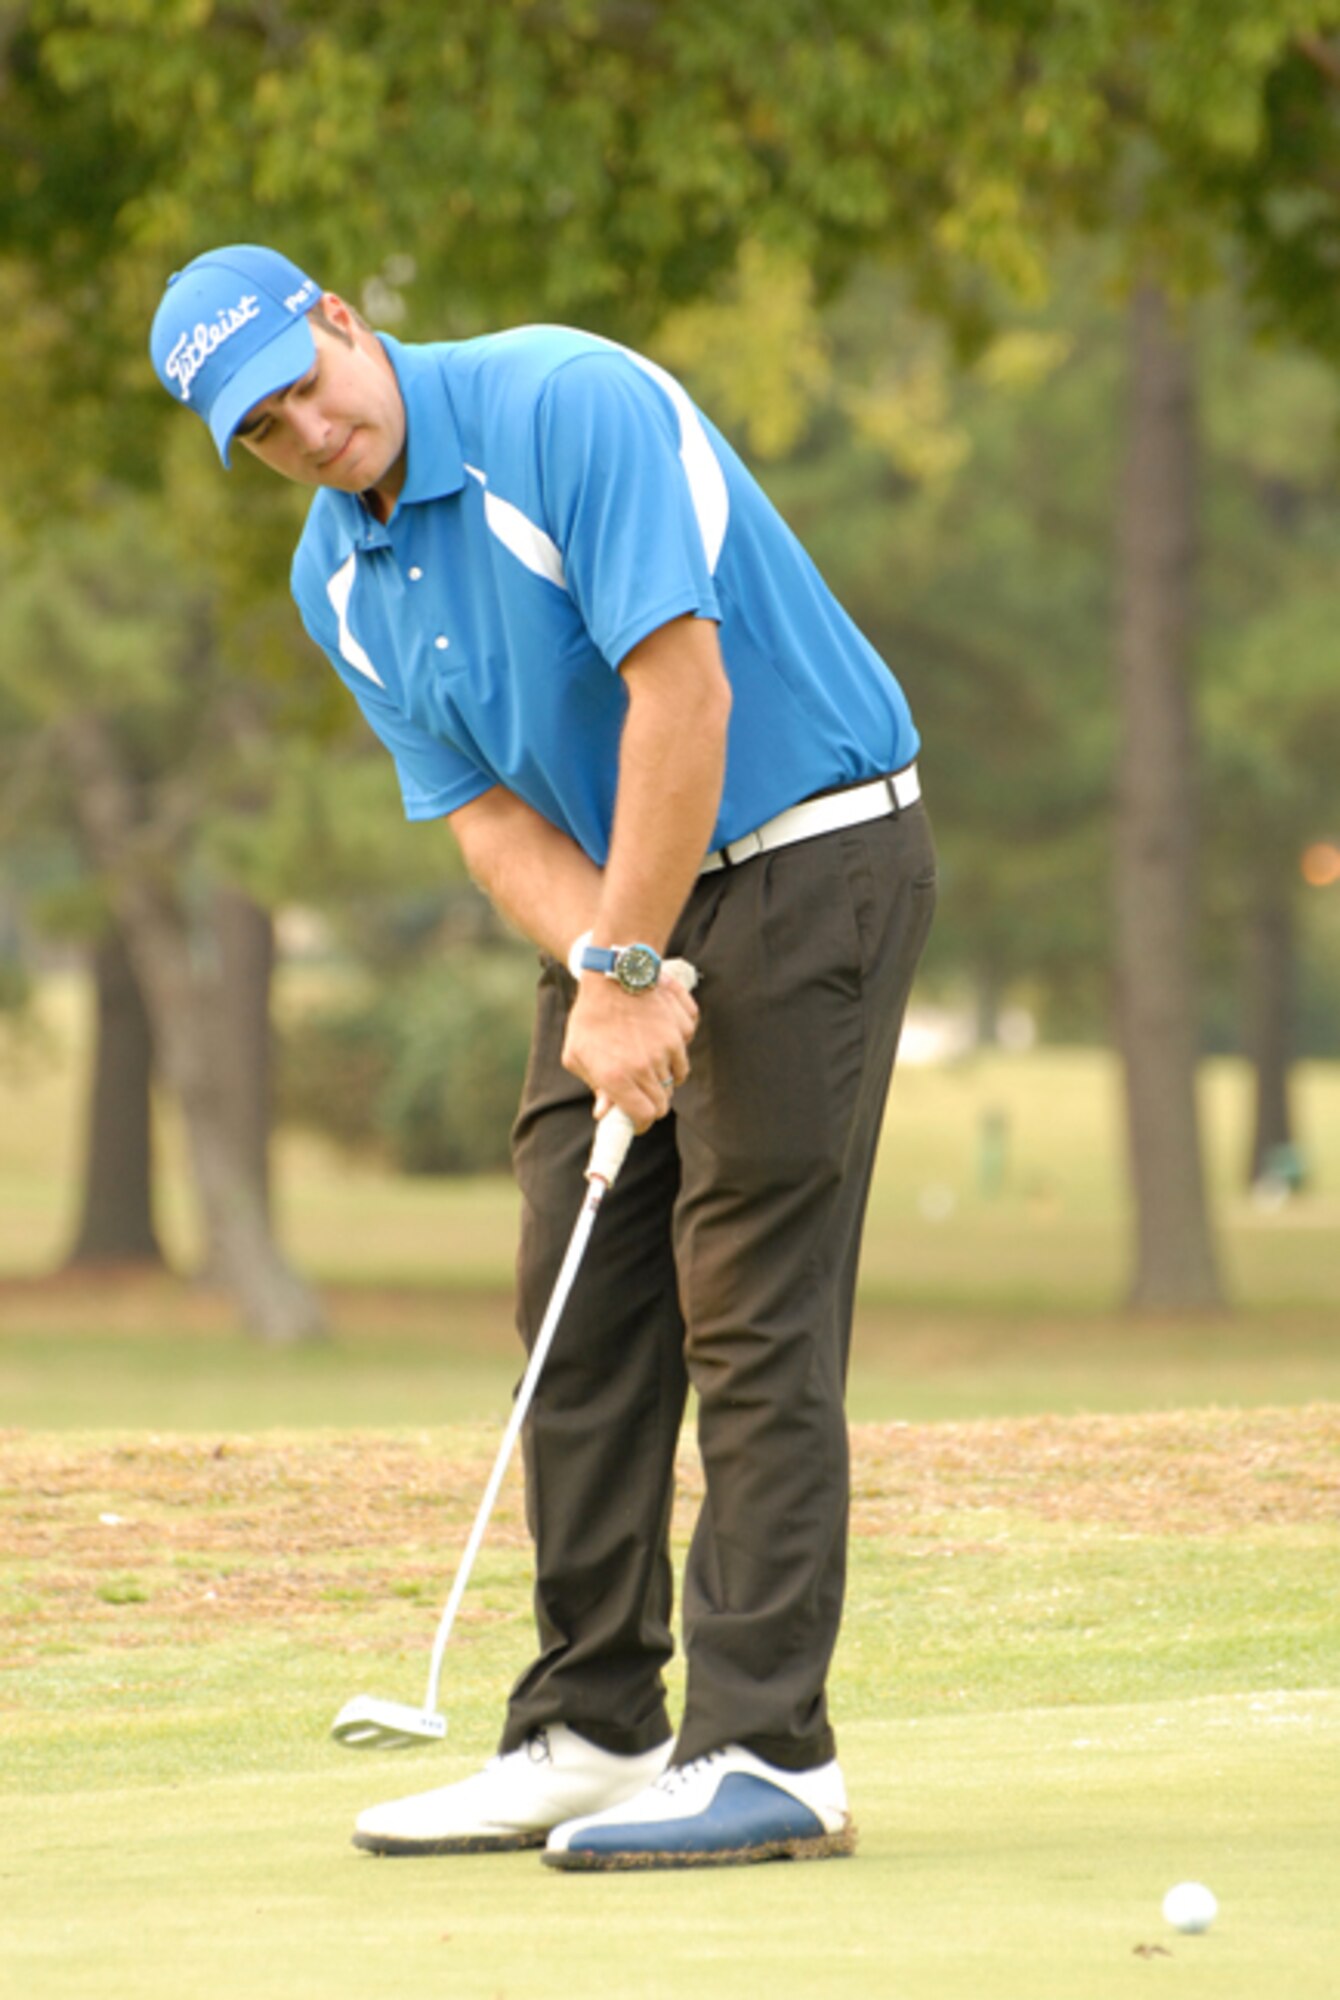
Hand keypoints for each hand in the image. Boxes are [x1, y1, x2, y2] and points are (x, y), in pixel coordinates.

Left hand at [562, 967, 697, 1130]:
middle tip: (639, 1089)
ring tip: (646, 1056)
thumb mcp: (577, 1053)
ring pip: (676, 1077)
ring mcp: (667, 1048)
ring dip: (664, 1074)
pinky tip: (657, 1035)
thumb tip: (605, 1112)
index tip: (636, 1119)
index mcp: (617, 1077)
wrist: (612, 973)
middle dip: (651, 1100)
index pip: (644, 1117)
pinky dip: (675, 1050)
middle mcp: (645, 1066)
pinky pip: (684, 1052)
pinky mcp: (681, 1030)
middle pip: (662, 1102)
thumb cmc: (589, 1016)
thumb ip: (595, 1086)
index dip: (640, 1122)